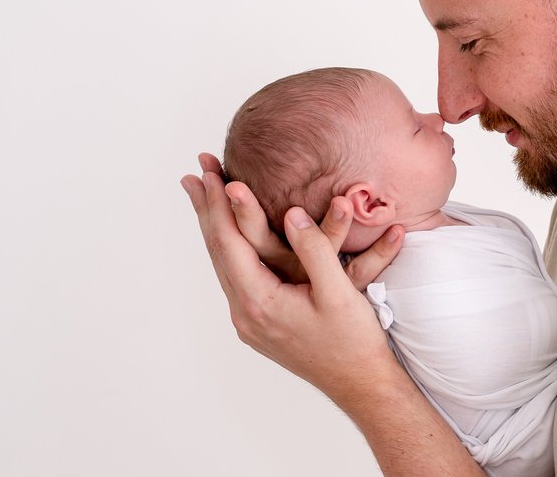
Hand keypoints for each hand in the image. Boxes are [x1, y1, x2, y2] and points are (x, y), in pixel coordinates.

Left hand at [180, 155, 404, 394]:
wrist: (361, 384)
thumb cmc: (353, 341)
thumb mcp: (340, 292)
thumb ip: (315, 250)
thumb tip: (291, 214)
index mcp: (260, 303)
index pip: (229, 243)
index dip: (220, 205)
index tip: (210, 173)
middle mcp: (246, 313)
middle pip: (218, 251)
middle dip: (207, 209)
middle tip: (196, 172)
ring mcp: (250, 320)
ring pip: (224, 263)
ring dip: (215, 227)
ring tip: (202, 196)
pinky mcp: (260, 322)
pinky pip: (236, 275)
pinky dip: (230, 246)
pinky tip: (230, 234)